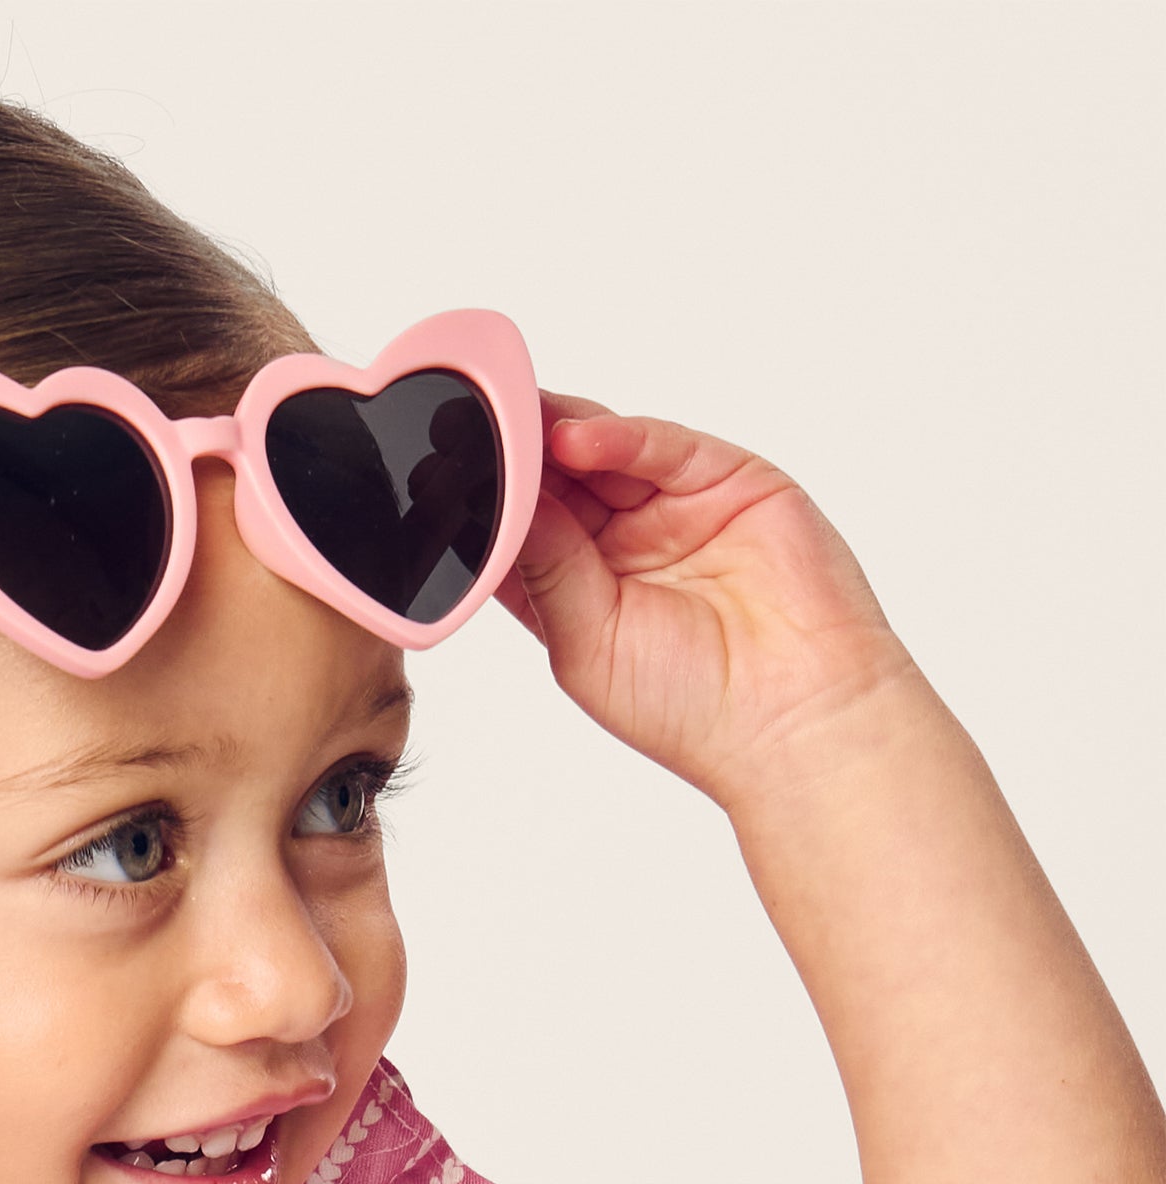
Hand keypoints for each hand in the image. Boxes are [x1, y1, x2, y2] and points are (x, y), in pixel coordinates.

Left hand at [495, 394, 917, 811]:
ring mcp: (675, 505)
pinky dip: (617, 438)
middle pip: (555, 478)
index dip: (483, 501)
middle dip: (511, 454)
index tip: (433, 475)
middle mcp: (624, 541)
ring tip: (506, 421)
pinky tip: (573, 439)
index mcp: (580, 587)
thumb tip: (501, 509)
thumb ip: (545, 569)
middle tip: (460, 425)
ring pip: (601, 450)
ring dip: (551, 434)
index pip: (520, 527)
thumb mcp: (585, 643)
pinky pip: (662, 446)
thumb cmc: (691, 708)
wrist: (793, 719)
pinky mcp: (727, 479)